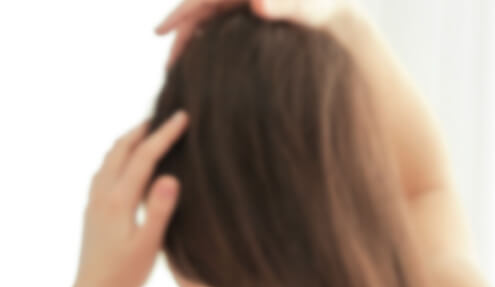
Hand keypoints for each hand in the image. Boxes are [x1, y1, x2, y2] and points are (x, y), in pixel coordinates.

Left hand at [69, 111, 188, 286]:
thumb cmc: (125, 275)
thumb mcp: (148, 246)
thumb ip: (159, 211)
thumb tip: (169, 177)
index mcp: (119, 201)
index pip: (144, 157)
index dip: (164, 134)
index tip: (182, 116)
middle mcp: (102, 195)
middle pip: (121, 149)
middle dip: (142, 129)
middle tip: (164, 115)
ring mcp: (94, 201)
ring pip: (109, 158)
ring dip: (128, 141)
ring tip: (147, 132)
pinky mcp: (92, 210)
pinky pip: (103, 171)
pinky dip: (117, 157)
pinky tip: (125, 163)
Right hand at [156, 0, 353, 64]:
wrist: (336, 11)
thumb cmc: (323, 4)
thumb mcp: (305, 5)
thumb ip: (283, 3)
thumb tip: (258, 3)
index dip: (178, 15)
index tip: (158, 32)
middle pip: (198, 11)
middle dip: (181, 37)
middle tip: (168, 68)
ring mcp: (240, 4)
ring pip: (206, 21)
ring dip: (192, 43)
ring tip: (179, 71)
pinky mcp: (246, 16)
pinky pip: (217, 27)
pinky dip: (206, 43)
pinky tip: (201, 63)